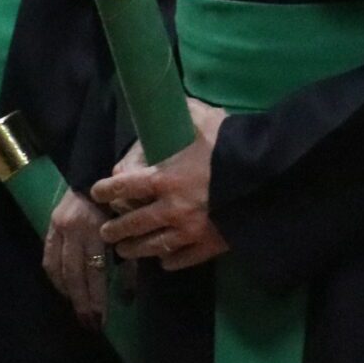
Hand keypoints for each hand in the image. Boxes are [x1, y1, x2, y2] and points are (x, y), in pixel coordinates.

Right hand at [42, 186, 117, 325]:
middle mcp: (74, 229)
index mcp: (97, 228)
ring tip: (76, 309)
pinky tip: (63, 289)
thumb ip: (129, 259)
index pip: (95, 271)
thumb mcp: (130, 226)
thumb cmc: (121, 199)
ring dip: (67, 292)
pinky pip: (48, 257)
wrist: (97, 168)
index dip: (97, 297)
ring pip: (57, 269)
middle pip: (74, 274)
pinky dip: (55, 276)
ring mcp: (58, 226)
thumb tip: (128, 297)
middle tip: (88, 323)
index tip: (102, 319)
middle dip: (81, 301)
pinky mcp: (50, 224)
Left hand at [92, 99, 231, 270]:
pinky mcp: (208, 245)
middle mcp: (171, 209)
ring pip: (153, 246)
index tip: (97, 191)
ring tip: (125, 251)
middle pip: (134, 223)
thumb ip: (183, 113)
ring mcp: (189, 231)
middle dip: (116, 228)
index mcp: (165, 178)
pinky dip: (170, 261)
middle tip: (106, 231)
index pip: (124, 186)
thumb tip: (171, 100)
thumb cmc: (231, 145)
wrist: (266, 176)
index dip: (107, 189)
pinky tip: (164, 261)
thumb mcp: (204, 120)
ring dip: (135, 249)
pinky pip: (183, 259)